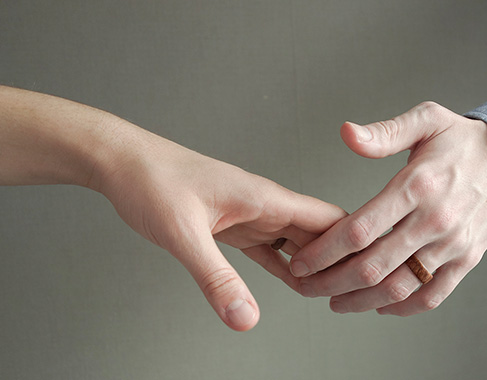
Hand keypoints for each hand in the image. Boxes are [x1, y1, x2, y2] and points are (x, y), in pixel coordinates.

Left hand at [95, 122, 345, 330]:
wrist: (122, 163)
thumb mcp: (183, 233)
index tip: (364, 274)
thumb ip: (216, 277)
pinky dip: (285, 267)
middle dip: (338, 262)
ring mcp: (251, 216)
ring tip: (329, 294)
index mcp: (266, 197)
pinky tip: (296, 283)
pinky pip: (270, 250)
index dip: (352, 244)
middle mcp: (266, 205)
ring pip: (298, 243)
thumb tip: (245, 317)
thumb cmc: (152, 180)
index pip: (329, 218)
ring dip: (314, 267)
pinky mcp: (233, 227)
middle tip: (351, 294)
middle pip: (320, 233)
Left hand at [289, 102, 486, 315]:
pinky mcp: (468, 259)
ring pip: (399, 286)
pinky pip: (433, 295)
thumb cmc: (466, 140)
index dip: (325, 251)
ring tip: (334, 301)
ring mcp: (453, 244)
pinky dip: (403, 307)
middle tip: (306, 287)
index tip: (302, 261)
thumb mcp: (427, 120)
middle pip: (373, 266)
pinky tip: (380, 306)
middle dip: (331, 282)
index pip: (361, 228)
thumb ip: (384, 132)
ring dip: (361, 301)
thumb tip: (346, 133)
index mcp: (418, 185)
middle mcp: (435, 220)